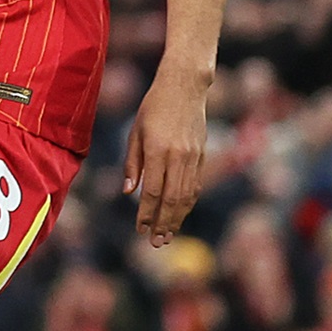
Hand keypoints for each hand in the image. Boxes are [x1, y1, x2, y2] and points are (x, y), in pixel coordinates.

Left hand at [123, 62, 210, 247]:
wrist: (185, 87)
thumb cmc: (153, 107)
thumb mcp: (135, 132)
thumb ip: (132, 163)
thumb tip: (128, 192)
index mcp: (158, 150)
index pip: (152, 191)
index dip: (146, 214)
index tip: (139, 230)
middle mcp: (178, 156)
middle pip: (172, 199)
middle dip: (163, 224)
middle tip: (155, 243)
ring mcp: (193, 157)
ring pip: (186, 196)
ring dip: (177, 219)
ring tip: (168, 236)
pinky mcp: (203, 155)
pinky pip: (196, 185)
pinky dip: (188, 203)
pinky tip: (180, 215)